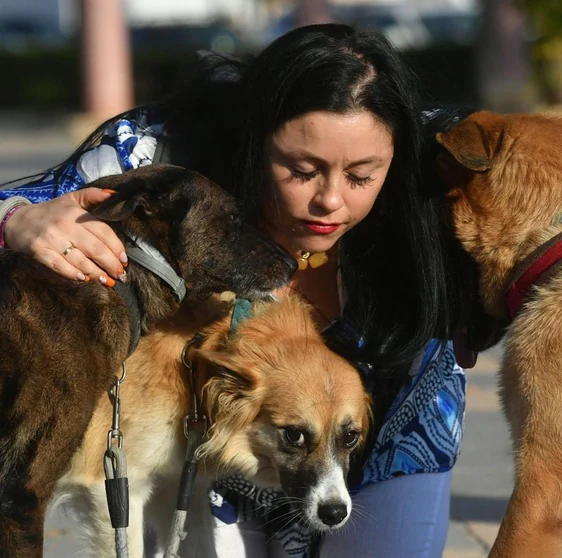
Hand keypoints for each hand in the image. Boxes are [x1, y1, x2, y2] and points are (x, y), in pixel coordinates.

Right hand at [4, 188, 126, 284]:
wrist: (19, 221)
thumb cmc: (53, 211)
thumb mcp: (73, 198)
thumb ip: (94, 195)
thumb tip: (115, 195)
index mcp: (76, 213)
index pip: (103, 232)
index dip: (117, 248)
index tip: (124, 260)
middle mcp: (65, 226)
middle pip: (96, 249)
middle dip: (111, 264)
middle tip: (120, 275)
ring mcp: (52, 240)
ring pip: (81, 261)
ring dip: (96, 273)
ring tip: (107, 280)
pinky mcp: (40, 252)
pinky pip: (61, 267)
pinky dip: (74, 275)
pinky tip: (84, 279)